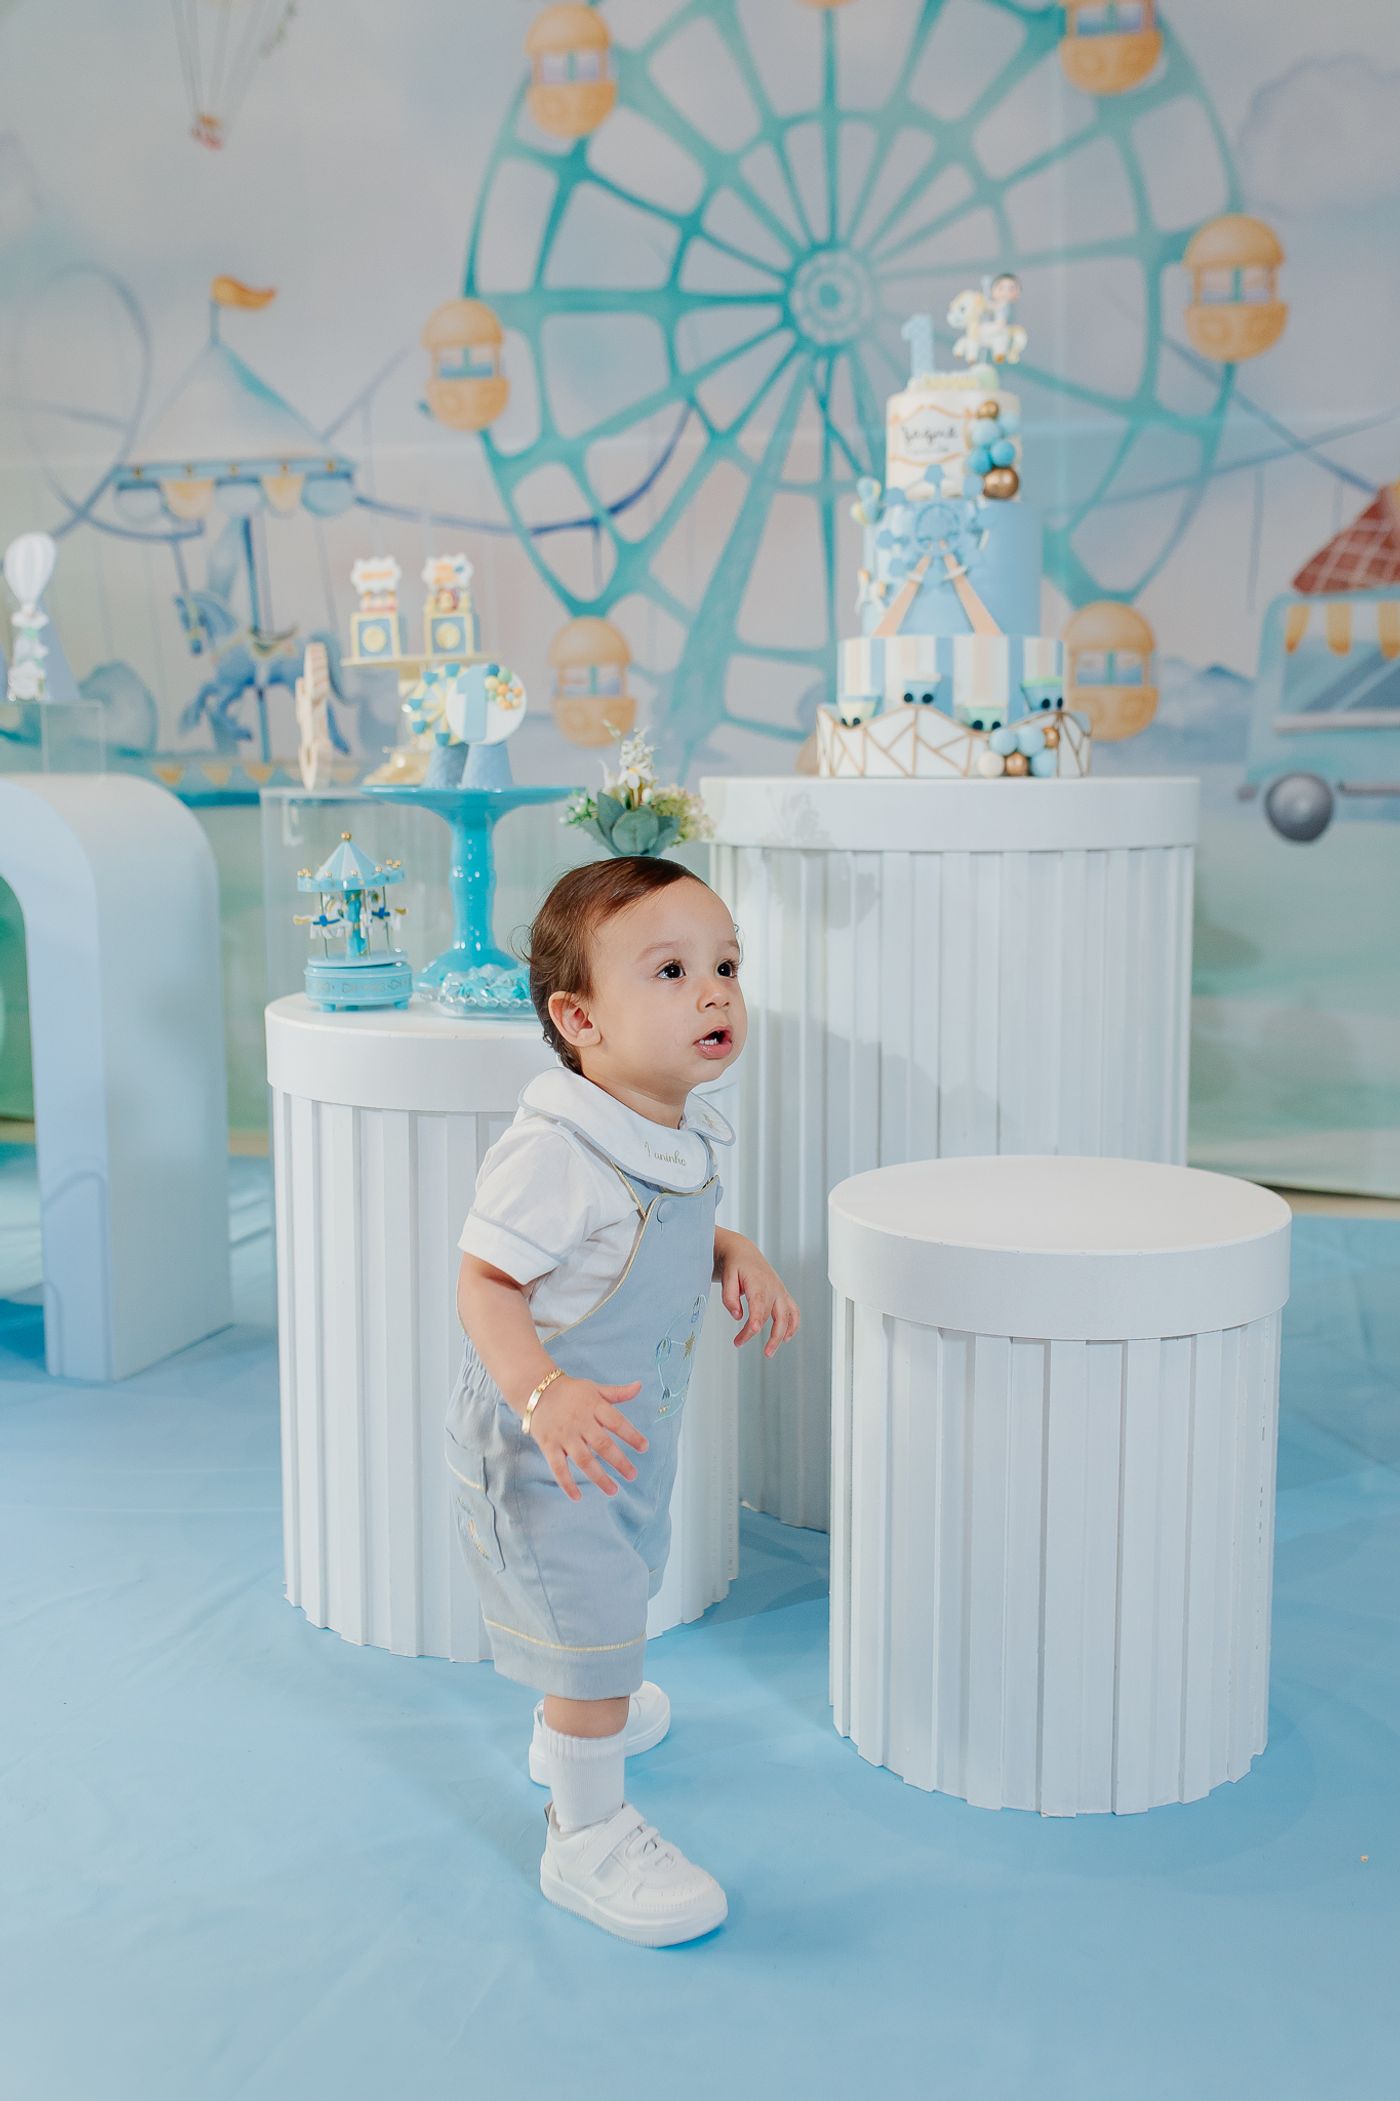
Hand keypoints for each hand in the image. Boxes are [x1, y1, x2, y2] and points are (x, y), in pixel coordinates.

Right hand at [528, 1375, 647, 1501]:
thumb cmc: (571, 1392)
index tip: (644, 1448)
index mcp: (594, 1407)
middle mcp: (580, 1422)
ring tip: (613, 1490)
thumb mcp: (594, 1388)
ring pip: (583, 1460)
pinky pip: (558, 1467)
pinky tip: (577, 1497)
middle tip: (632, 1475)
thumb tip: (639, 1386)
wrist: (536, 1390)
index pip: (617, 1422)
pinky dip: (567, 1483)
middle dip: (619, 1461)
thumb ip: (617, 1392)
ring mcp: (564, 1435)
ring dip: (599, 1477)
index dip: (632, 1435)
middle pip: (602, 1444)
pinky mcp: (549, 1445)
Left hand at [717, 1235, 799, 1356]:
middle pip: (775, 1316)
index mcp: (758, 1282)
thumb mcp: (727, 1277)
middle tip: (749, 1348)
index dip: (756, 1321)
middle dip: (766, 1335)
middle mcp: (773, 1288)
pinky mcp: (783, 1295)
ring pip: (787, 1316)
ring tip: (769, 1352)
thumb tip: (738, 1316)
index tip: (750, 1333)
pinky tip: (785, 1338)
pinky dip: (793, 1325)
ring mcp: (780, 1291)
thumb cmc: (735, 1265)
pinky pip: (793, 1311)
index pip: (759, 1306)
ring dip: (781, 1335)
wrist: (744, 1252)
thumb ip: (729, 1297)